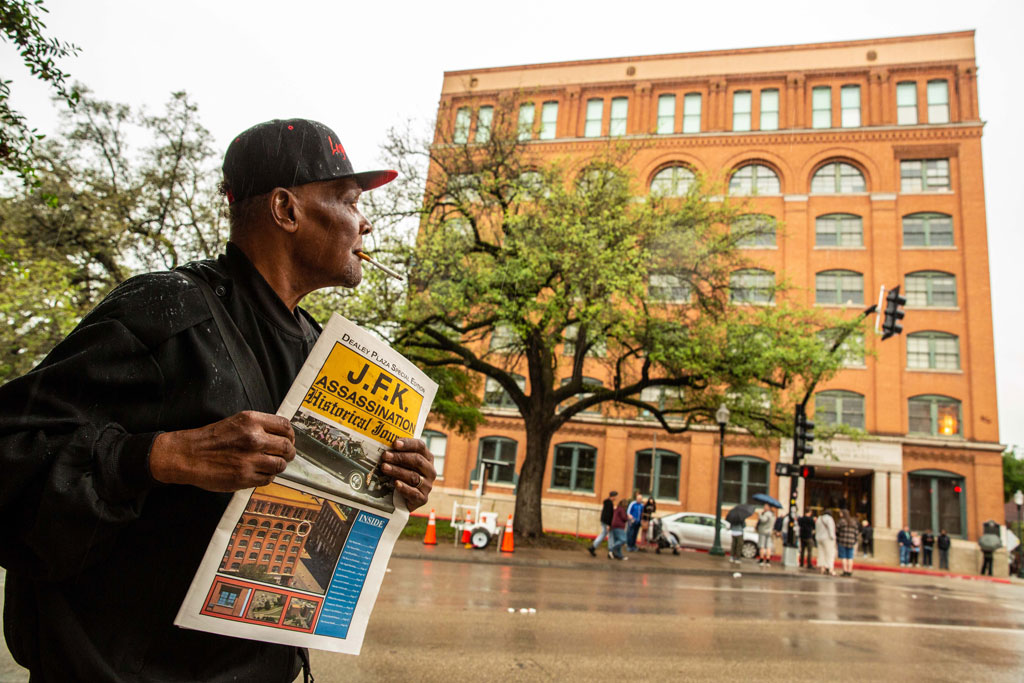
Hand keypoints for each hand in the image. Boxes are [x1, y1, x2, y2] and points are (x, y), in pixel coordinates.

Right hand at [149, 411, 295, 490]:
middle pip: (287, 447)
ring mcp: (250, 459)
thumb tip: (281, 434)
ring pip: (280, 465)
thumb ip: (258, 426)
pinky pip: (268, 479)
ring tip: (271, 465)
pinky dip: (267, 477)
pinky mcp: (244, 477)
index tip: (289, 440)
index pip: (285, 427)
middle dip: (289, 452)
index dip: (290, 435)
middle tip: (285, 455)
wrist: (188, 455)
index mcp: (251, 421)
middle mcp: (253, 438)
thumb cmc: (210, 439)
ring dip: (278, 466)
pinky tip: (259, 473)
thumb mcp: (236, 422)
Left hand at [380, 438, 434, 511]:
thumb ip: (399, 455)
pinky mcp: (423, 498)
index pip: (420, 446)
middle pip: (417, 460)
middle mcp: (430, 471)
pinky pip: (414, 493)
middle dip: (400, 457)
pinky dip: (404, 488)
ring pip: (414, 476)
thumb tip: (383, 446)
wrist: (406, 499)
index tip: (394, 443)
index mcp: (427, 458)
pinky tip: (396, 483)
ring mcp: (428, 485)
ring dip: (397, 471)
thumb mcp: (404, 464)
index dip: (408, 444)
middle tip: (385, 456)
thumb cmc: (404, 476)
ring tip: (384, 467)